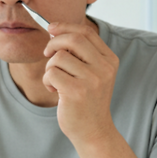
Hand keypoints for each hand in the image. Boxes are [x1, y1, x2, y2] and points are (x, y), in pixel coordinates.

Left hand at [42, 22, 117, 146]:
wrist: (93, 131)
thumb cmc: (86, 100)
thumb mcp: (91, 73)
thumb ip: (79, 53)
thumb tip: (54, 28)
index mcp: (109, 60)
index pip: (86, 32)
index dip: (65, 26)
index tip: (51, 28)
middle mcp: (104, 68)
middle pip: (72, 39)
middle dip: (53, 43)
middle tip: (47, 54)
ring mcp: (91, 80)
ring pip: (58, 57)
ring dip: (49, 68)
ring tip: (56, 81)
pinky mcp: (76, 91)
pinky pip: (51, 73)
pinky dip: (47, 80)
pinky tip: (55, 90)